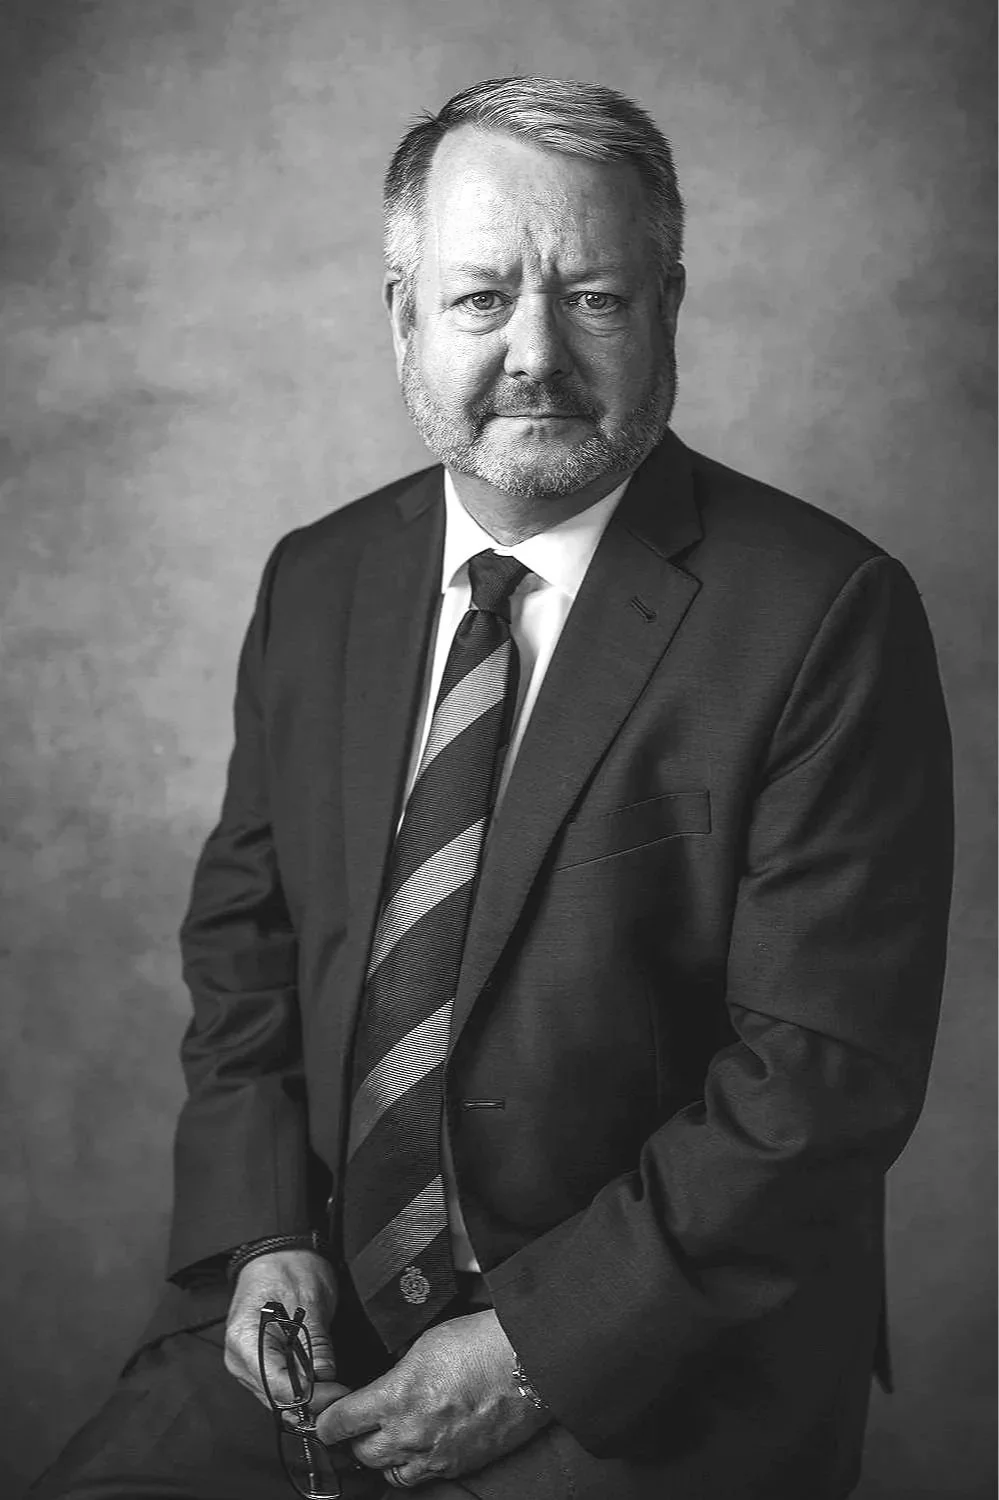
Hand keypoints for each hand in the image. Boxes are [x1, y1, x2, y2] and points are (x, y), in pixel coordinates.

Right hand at [224, 1248, 350, 1416]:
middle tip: (340, 1394)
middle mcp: (240, 1358)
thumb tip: (324, 1378)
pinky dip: (300, 1387)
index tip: (335, 1393)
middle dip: (309, 1401)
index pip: (275, 1385)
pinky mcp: (261, 1362)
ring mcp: (248, 1363)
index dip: (308, 1395)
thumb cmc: (288, 1266)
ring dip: (306, 1397)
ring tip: (334, 1389)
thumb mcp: (308, 1299)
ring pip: (277, 1397)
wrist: (279, 1251)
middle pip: (274, 1397)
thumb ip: (316, 1342)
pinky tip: (320, 1383)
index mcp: (244, 1340)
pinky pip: (280, 1385)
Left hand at [317, 1309, 549, 1486]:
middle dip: (355, 1438)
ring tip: (388, 1437)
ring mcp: (434, 1456)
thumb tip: (382, 1388)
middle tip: (360, 1423)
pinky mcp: (457, 1466)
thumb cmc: (479, 1344)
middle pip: (361, 1454)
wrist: (526, 1363)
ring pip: (388, 1472)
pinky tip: (417, 1447)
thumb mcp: (423, 1345)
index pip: (339, 1424)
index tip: (327, 1417)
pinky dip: (411, 1466)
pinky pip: (419, 1477)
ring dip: (382, 1456)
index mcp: (395, 1397)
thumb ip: (395, 1374)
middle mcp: (410, 1434)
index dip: (327, 1420)